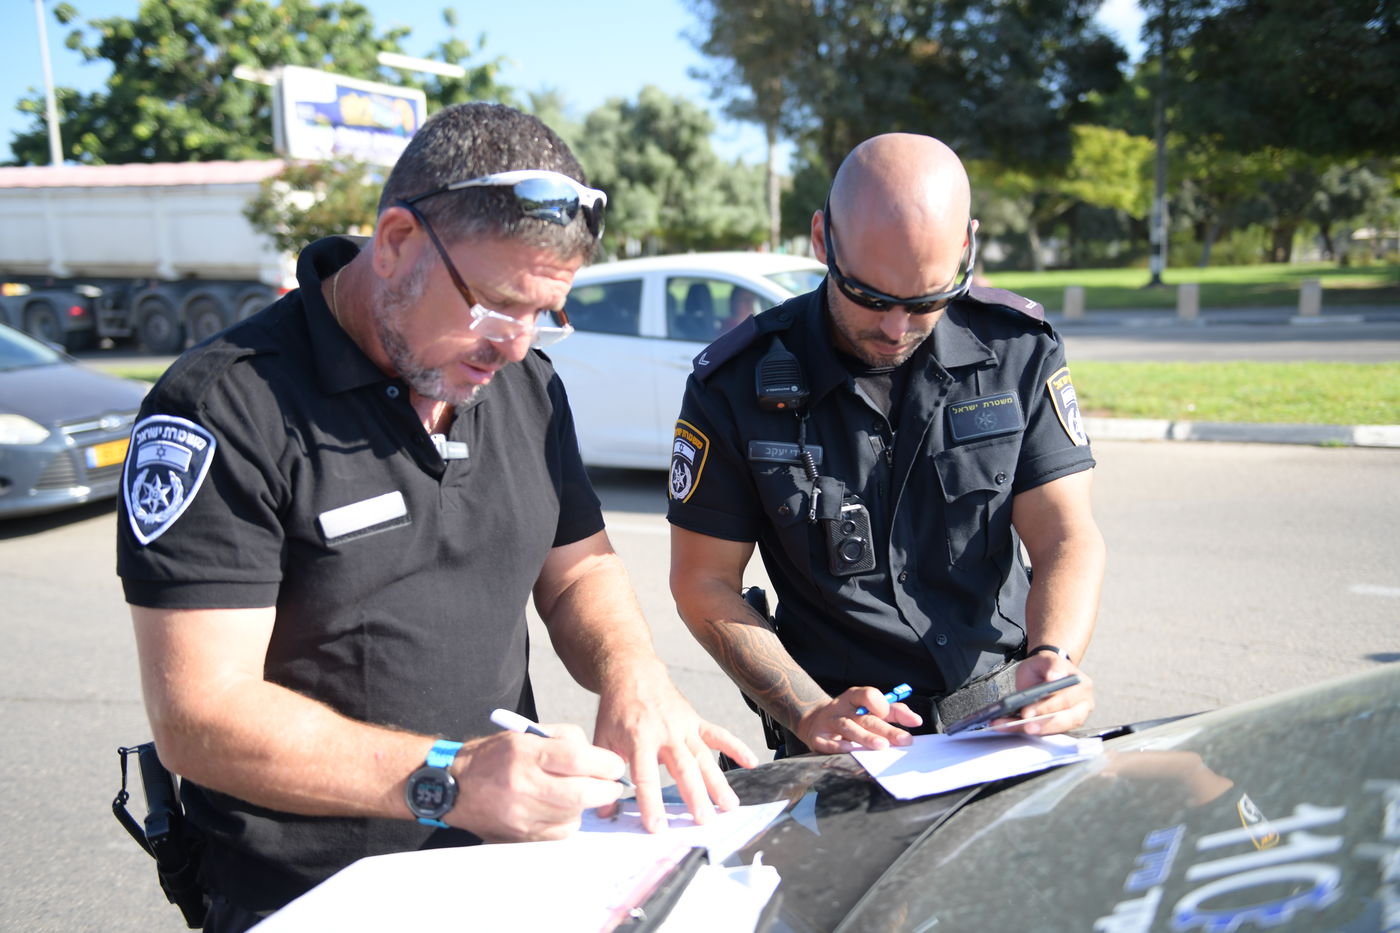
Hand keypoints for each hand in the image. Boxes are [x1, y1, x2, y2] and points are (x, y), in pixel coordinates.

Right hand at [448, 723, 626, 841]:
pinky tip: (562, 808)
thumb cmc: (494, 756)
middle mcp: (523, 784)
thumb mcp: (526, 734)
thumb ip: (565, 739)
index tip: (615, 766)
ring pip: (574, 815)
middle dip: (606, 789)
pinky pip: (560, 832)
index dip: (605, 764)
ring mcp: (521, 814)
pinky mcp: (521, 835)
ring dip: (587, 805)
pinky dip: (569, 820)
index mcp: (526, 753)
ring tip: (581, 793)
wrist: (455, 787)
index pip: (577, 759)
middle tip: (612, 784)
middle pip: (581, 793)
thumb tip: (597, 756)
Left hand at [592, 663, 758, 832]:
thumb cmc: (616, 710)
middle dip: (694, 795)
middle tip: (703, 820)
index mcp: (638, 738)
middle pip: (682, 768)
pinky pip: (719, 734)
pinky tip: (751, 762)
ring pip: (704, 757)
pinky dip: (736, 747)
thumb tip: (602, 811)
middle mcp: (665, 733)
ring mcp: (684, 726)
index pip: (645, 776)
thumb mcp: (602, 739)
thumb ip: (604, 773)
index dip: (651, 802)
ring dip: (718, 781)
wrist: (633, 673)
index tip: (658, 827)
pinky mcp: (696, 721)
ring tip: (729, 805)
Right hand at [795, 686, 922, 754]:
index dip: (881, 704)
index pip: (868, 695)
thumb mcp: (869, 709)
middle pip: (864, 717)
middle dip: (885, 729)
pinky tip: (851, 750)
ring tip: (882, 746)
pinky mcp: (817, 738)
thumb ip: (894, 712)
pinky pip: (828, 743)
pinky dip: (839, 746)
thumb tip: (916, 720)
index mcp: (854, 697)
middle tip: (904, 739)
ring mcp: (828, 722)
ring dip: (865, 737)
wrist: (815, 722)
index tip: (892, 715)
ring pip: (848, 728)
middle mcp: (841, 707)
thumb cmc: (852, 715)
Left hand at [991, 653, 1093, 735]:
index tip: (1027, 711)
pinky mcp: (1060, 727)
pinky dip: (1024, 730)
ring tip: (1010, 726)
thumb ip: (1051, 665)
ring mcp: (1073, 718)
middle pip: (1064, 720)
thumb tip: (1054, 677)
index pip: (1065, 700)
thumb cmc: (1046, 667)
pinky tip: (1007, 726)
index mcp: (1081, 687)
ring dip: (1032, 730)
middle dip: (1041, 723)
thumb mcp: (1046, 660)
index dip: (1046, 707)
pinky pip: (1044, 732)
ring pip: (1054, 729)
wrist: (1046, 672)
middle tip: (1022, 724)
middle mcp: (1082, 705)